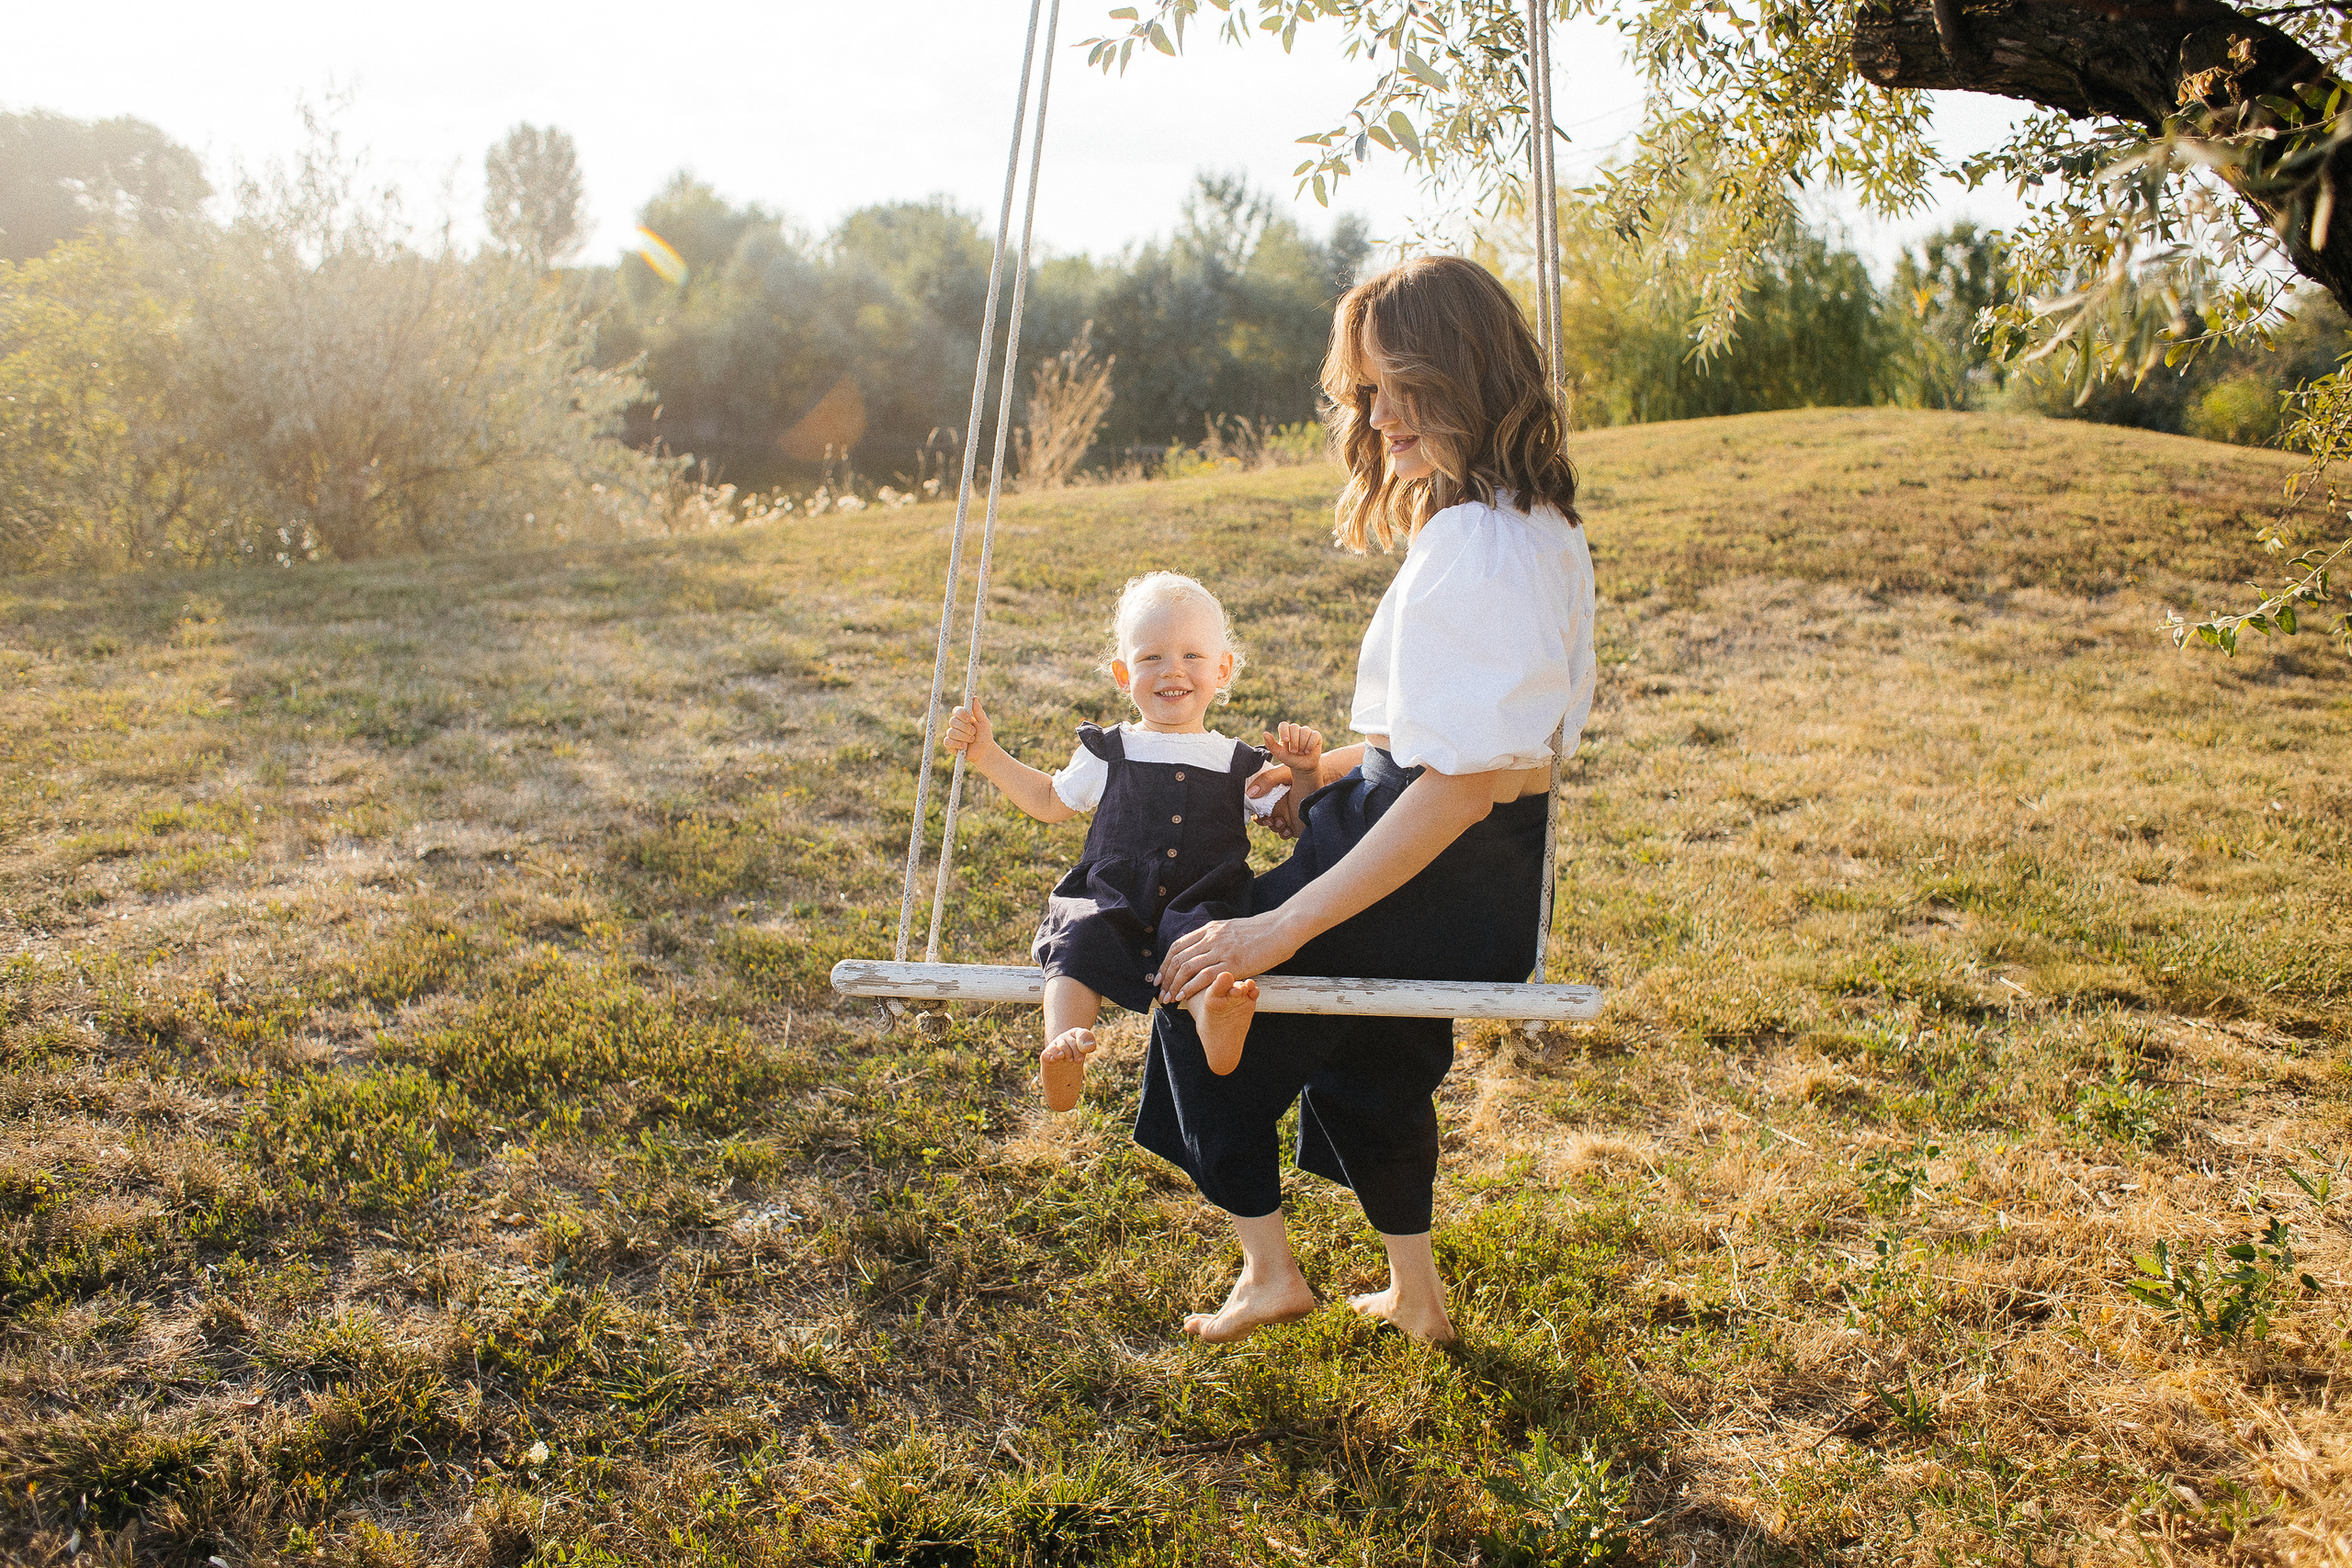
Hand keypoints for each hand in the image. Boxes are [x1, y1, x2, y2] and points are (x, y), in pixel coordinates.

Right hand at [944, 697, 990, 755]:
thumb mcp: (984, 722)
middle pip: (952, 721)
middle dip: (964, 728)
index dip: (961, 714)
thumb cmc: (985, 736)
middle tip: (974, 732)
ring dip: (963, 737)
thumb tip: (974, 697)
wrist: (985, 751)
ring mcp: (952, 735)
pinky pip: (948, 741)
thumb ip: (978, 711)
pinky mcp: (950, 745)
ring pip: (951, 732)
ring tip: (972, 740)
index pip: (956, 711)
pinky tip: (965, 746)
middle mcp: (956, 725)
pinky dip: (957, 744)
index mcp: (963, 717)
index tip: (969, 719)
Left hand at [1155, 910, 1302, 1004]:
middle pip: (1178, 958)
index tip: (1160, 976)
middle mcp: (1211, 938)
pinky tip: (1183, 996)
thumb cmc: (1261, 932)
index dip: (1166, 962)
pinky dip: (1190, 987)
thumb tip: (1207, 948)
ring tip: (1168, 998)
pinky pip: (1204, 976)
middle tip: (1160, 992)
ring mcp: (1221, 950)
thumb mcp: (1232, 929)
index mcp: (1210, 930)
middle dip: (1166, 977)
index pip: (1178, 945)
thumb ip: (1218, 938)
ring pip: (1187, 967)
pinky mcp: (1232, 963)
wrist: (1281, 929)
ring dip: (1174, 985)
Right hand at [1245, 762, 1299, 838]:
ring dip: (1274, 827)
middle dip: (1263, 822)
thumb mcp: (1282, 773)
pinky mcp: (1295, 824)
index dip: (1254, 811)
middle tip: (1270, 820)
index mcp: (1269, 792)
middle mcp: (1276, 805)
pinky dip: (1284, 833)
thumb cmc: (1302, 772)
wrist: (1326, 778)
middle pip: (1262, 818)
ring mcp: (1286, 815)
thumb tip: (1249, 793)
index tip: (1257, 814)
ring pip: (1273, 827)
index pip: (1255, 805)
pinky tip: (1289, 829)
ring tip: (1282, 822)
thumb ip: (1266, 780)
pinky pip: (1285, 833)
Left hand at [1264, 721, 1323, 771]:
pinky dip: (1310, 745)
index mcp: (1285, 732)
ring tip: (1301, 753)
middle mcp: (1296, 730)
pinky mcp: (1316, 735)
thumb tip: (1264, 733)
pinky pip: (1314, 735)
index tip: (1286, 740)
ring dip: (1302, 744)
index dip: (1285, 731)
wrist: (1303, 767)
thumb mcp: (1279, 754)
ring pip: (1305, 731)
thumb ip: (1271, 744)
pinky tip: (1308, 751)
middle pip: (1294, 727)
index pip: (1283, 724)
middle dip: (1294, 741)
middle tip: (1294, 752)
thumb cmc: (1290, 759)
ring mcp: (1306, 731)